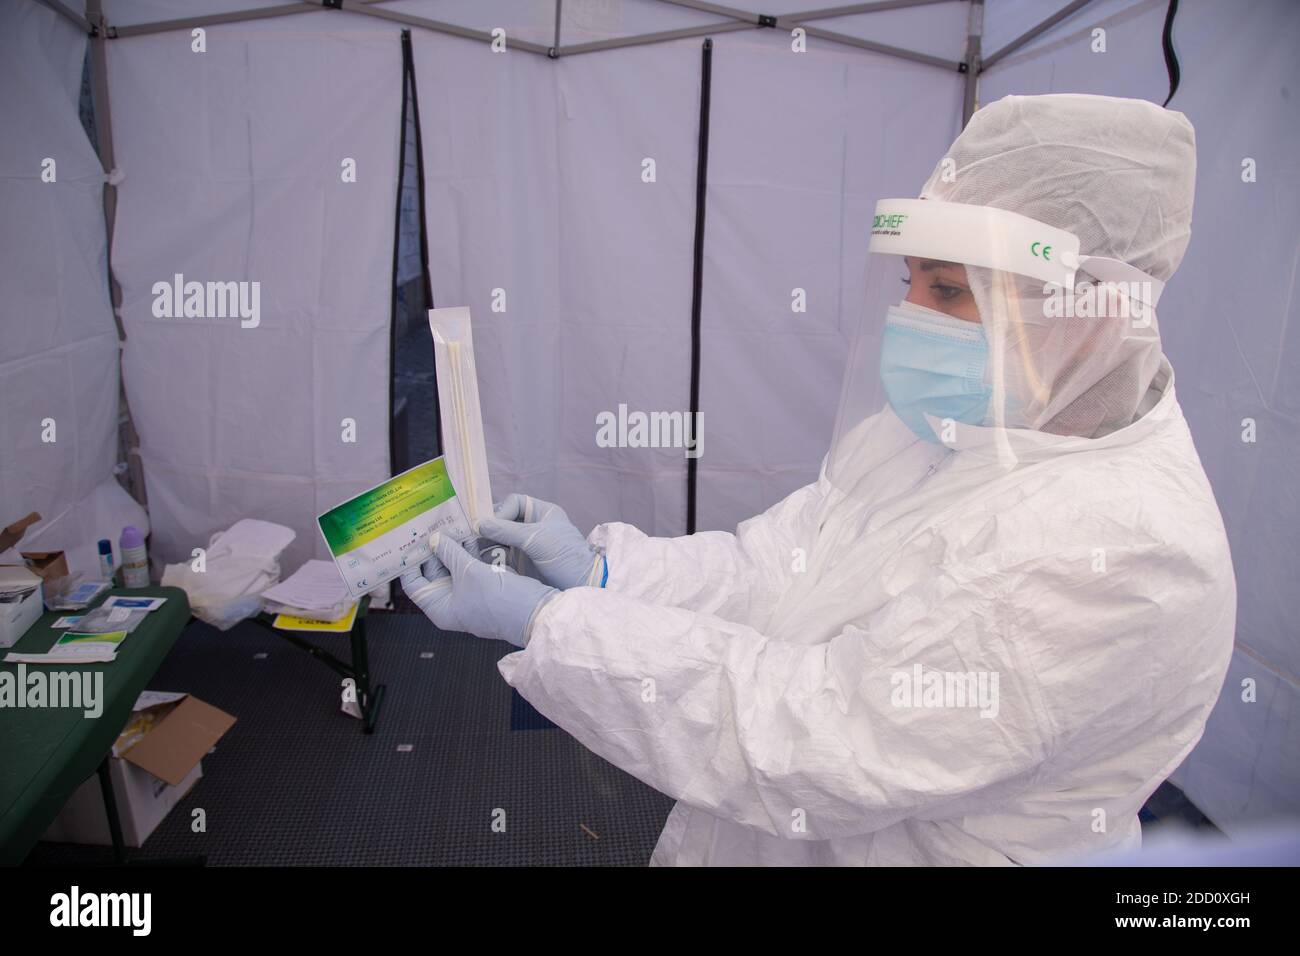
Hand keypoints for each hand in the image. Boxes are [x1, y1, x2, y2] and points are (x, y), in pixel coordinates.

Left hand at [400, 533, 557, 647]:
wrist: (535, 612)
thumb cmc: (498, 600)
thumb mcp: (469, 572)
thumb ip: (450, 552)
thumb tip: (435, 539)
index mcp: (439, 607)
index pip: (414, 583)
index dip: (410, 562)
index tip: (409, 541)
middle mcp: (451, 602)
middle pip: (434, 572)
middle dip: (434, 549)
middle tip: (431, 524)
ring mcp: (468, 595)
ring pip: (454, 567)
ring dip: (453, 547)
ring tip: (450, 523)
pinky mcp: (485, 587)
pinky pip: (470, 567)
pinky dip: (469, 552)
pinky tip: (470, 534)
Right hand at [477, 494, 604, 590]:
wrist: (580, 585)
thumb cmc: (565, 556)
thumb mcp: (536, 539)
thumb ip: (507, 530)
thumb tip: (480, 523)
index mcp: (542, 513)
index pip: (515, 503)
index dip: (502, 511)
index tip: (493, 526)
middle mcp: (533, 525)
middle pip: (504, 519)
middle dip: (490, 527)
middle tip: (475, 537)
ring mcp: (527, 544)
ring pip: (500, 538)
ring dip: (488, 542)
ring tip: (476, 550)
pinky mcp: (522, 562)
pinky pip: (502, 554)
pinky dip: (492, 556)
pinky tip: (484, 560)